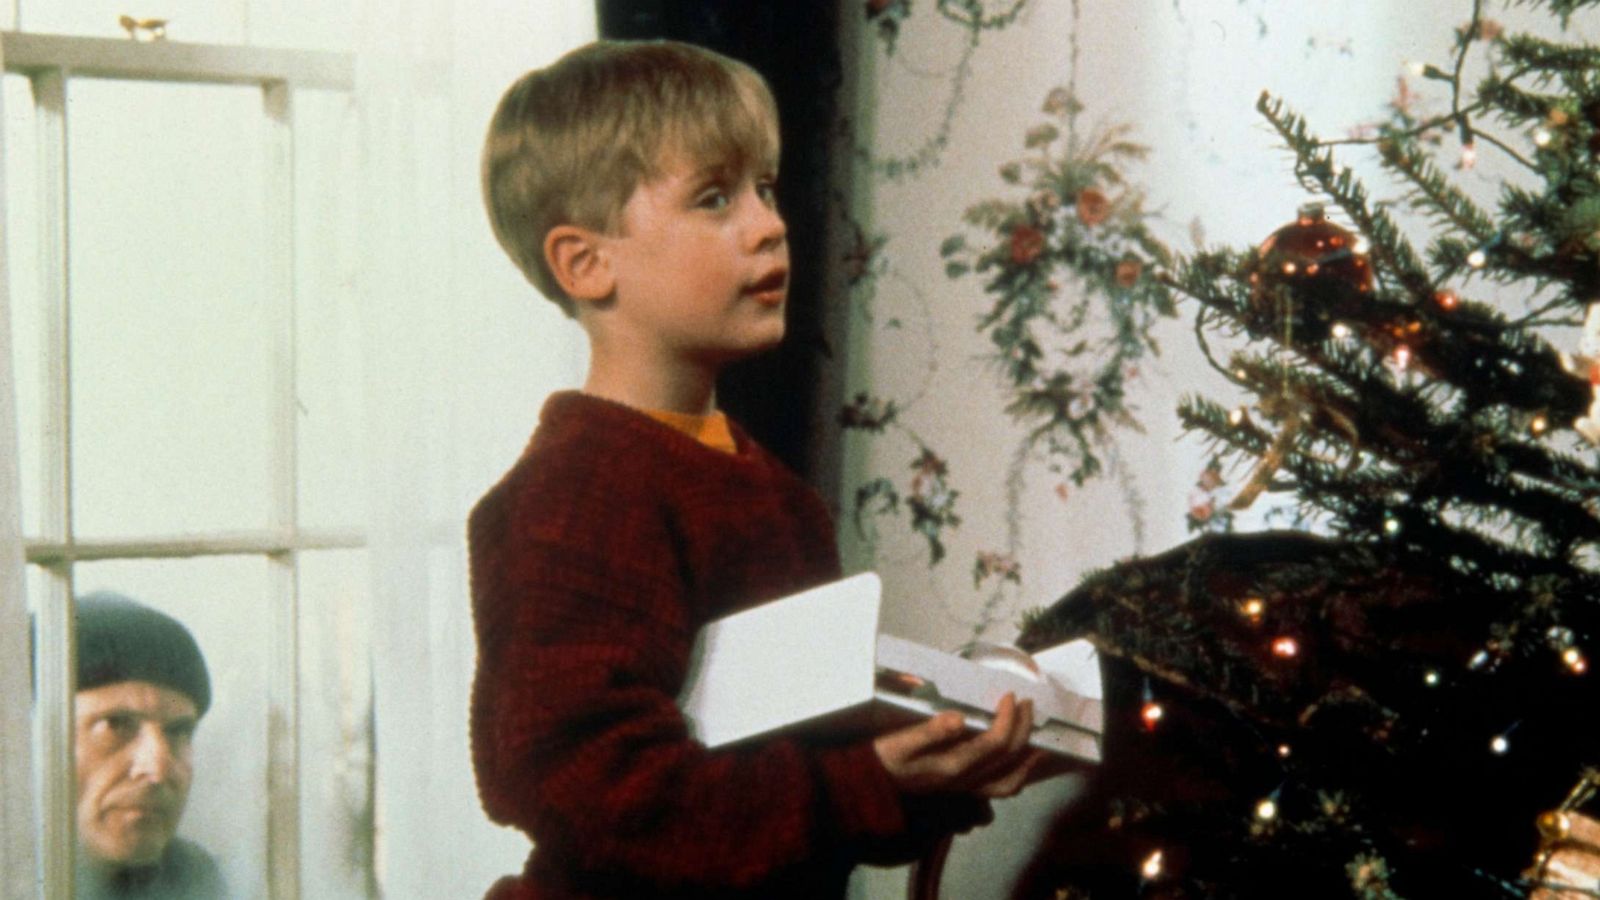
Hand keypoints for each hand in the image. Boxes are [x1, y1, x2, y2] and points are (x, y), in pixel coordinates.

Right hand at [873, 692, 1045, 798]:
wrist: (875, 785)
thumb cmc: (888, 757)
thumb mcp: (900, 741)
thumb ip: (930, 731)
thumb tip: (957, 718)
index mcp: (953, 765)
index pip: (994, 742)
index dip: (1008, 718)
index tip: (1009, 695)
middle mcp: (965, 780)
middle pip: (1008, 757)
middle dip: (1022, 726)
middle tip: (1025, 702)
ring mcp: (967, 788)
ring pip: (1010, 779)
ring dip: (1028, 755)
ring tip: (1037, 733)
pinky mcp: (965, 790)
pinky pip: (1001, 788)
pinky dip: (1019, 774)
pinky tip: (1025, 759)